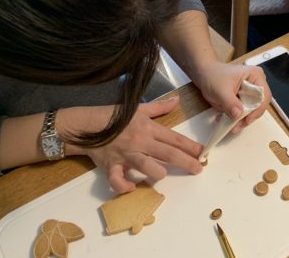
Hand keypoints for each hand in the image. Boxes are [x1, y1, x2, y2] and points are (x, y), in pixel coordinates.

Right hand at [60, 97, 203, 193]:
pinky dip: (124, 185)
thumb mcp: (138, 108)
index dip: (190, 146)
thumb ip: (159, 107)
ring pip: (147, 166)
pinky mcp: (111, 166)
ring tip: (161, 175)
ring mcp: (126, 155)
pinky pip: (118, 179)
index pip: (174, 138)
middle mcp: (141, 142)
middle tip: (198, 170)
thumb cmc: (114, 116)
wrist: (85, 124)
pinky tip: (131, 188)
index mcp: (148, 129)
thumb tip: (176, 100)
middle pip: (168, 154)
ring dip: (157, 173)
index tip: (203, 153)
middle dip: (186, 162)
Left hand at [192, 62, 270, 132]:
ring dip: (242, 119)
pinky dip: (237, 116)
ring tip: (230, 124)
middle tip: (237, 125)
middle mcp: (256, 83)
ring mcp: (251, 91)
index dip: (257, 109)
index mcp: (255, 76)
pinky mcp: (244, 98)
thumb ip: (230, 103)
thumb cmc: (212, 75)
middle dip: (248, 117)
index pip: (264, 96)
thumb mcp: (221, 90)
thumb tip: (238, 115)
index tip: (247, 119)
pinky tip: (227, 118)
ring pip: (253, 110)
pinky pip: (245, 110)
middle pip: (259, 105)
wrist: (203, 74)